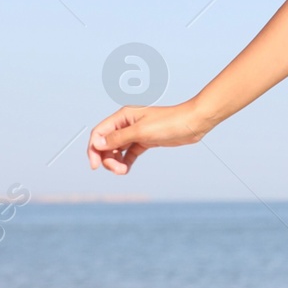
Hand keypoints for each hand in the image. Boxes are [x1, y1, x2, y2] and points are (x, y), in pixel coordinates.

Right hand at [87, 102, 210, 174]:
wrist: (194, 123)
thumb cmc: (169, 123)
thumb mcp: (141, 131)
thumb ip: (118, 138)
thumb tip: (97, 144)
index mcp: (123, 116)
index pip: (99, 132)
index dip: (93, 149)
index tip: (95, 166)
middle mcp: (127, 123)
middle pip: (106, 143)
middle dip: (107, 158)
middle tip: (117, 171)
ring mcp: (136, 132)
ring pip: (117, 149)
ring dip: (115, 161)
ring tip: (122, 171)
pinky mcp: (145, 140)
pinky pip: (129, 153)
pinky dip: (125, 161)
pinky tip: (126, 170)